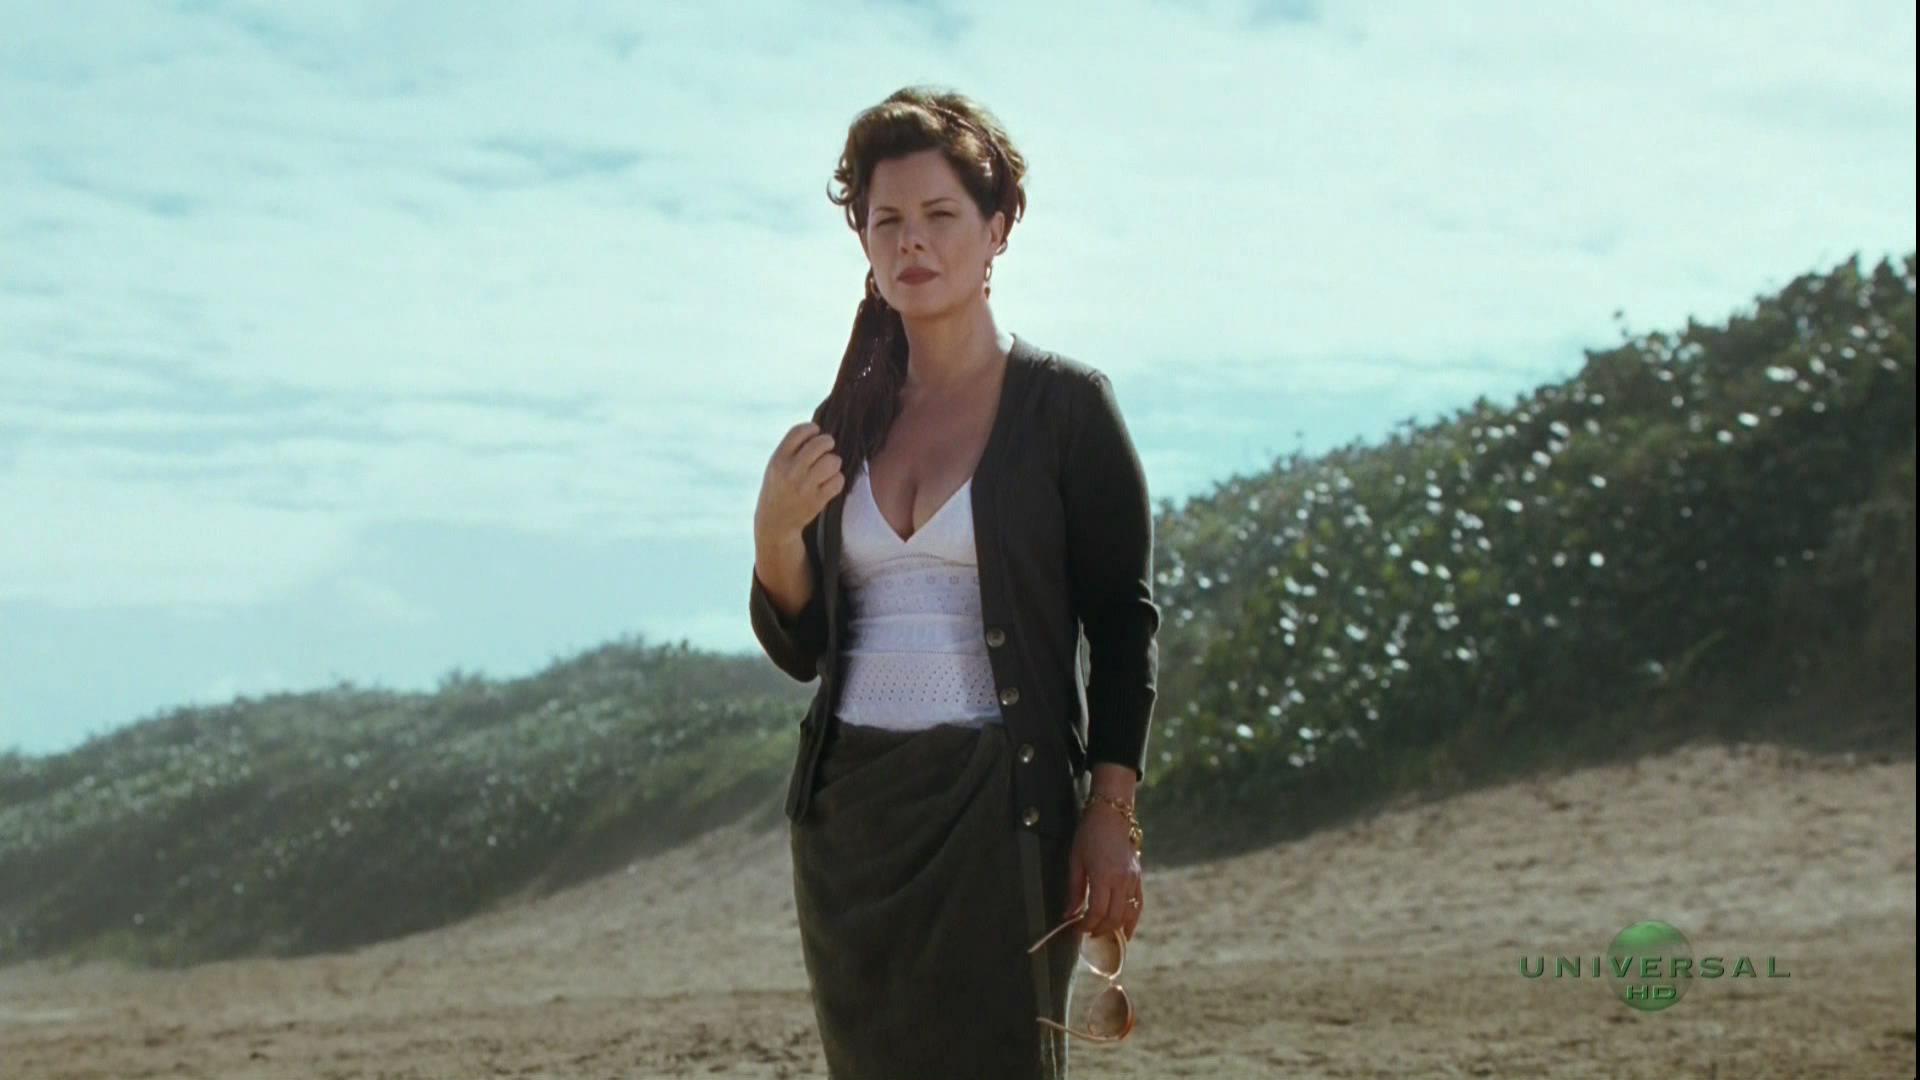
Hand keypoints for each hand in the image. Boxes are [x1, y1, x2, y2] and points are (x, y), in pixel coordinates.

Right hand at [754, 422, 843, 542]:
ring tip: (828, 468)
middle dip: (828, 443)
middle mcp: (791, 471)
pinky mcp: (817, 500)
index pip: (799, 431)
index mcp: (778, 459)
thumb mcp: (776, 466)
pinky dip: (837, 480)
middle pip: (821, 443)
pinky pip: (839, 480)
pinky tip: (829, 483)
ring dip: (834, 463)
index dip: (812, 428)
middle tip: (827, 449)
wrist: (775, 522)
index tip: (816, 432)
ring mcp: (804, 486)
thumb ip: (792, 449)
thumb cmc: (779, 488)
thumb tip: (819, 431)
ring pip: (833, 461)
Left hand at [1065, 799, 1142, 940]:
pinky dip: (1132, 920)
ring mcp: (1133, 879)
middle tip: (1087, 933)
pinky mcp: (1138, 877)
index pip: (1097, 912)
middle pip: (1113, 917)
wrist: (1112, 813)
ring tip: (1102, 934)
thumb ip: (1074, 890)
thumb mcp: (1075, 860)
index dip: (1086, 925)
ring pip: (1128, 914)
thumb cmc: (1089, 834)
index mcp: (1104, 876)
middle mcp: (1122, 880)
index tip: (1076, 928)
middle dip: (1099, 930)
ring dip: (1115, 928)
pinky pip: (1138, 904)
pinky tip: (1126, 931)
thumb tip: (1068, 914)